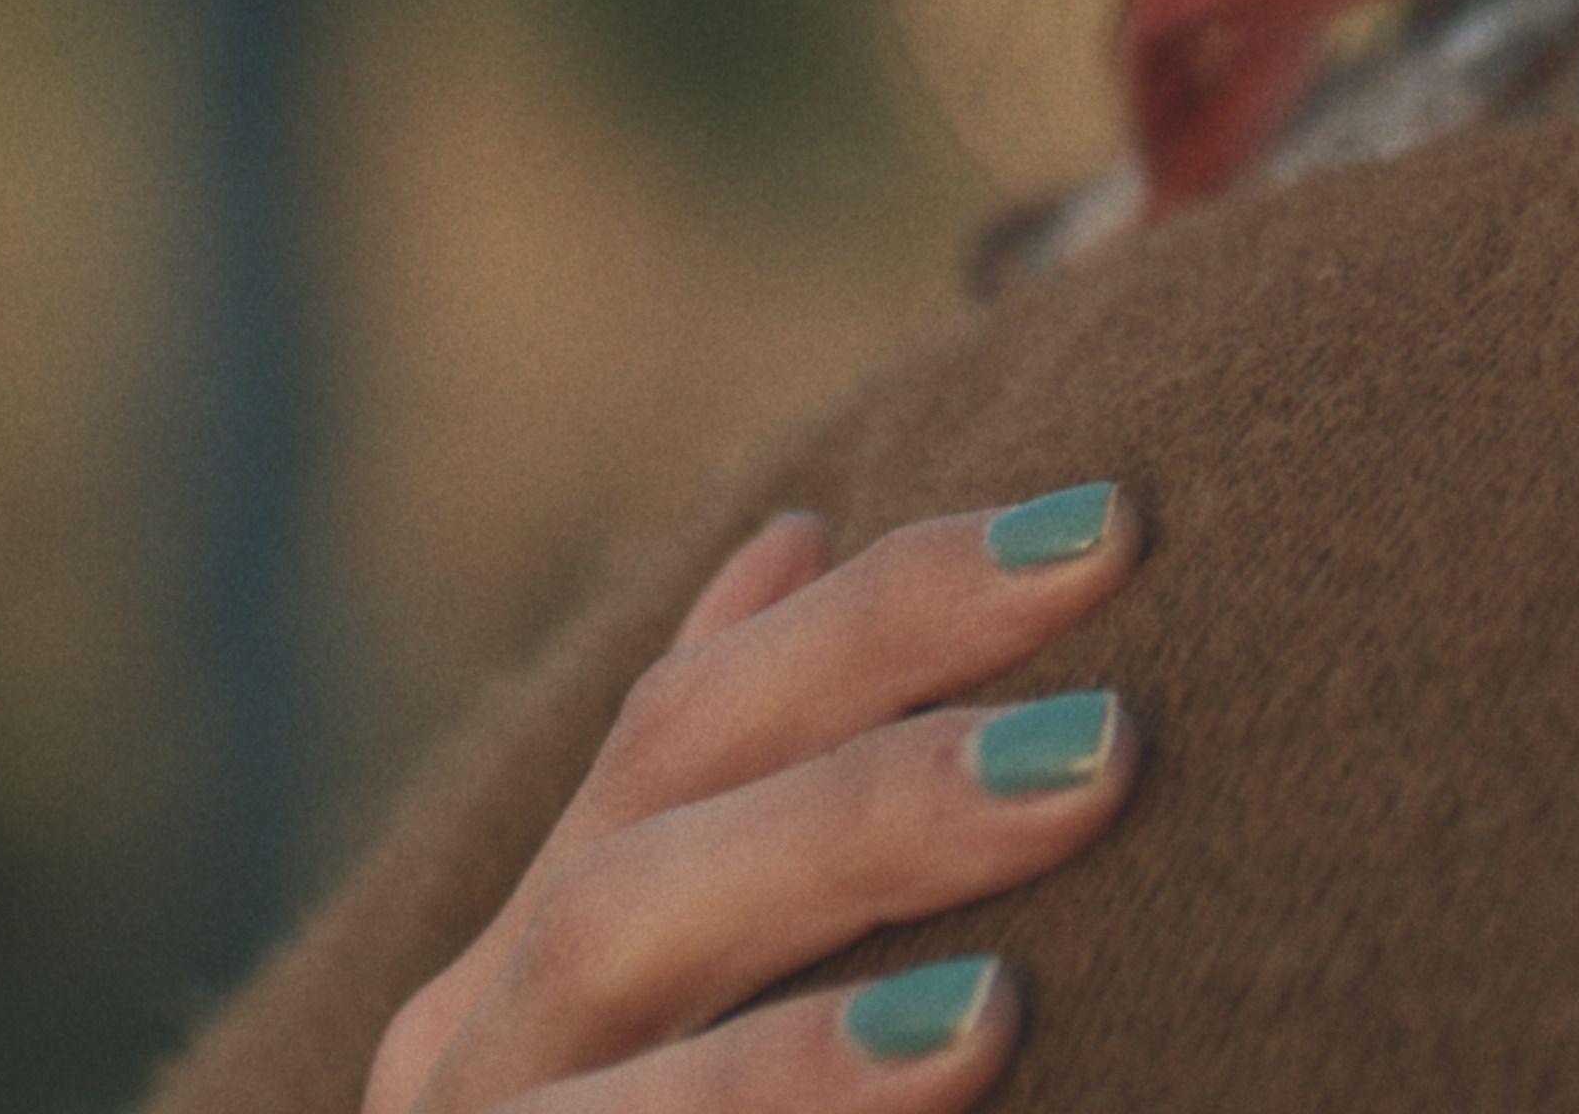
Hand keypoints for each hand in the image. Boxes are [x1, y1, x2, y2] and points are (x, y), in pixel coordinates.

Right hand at [366, 486, 1151, 1113]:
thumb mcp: (699, 1020)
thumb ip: (752, 834)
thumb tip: (796, 532)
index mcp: (526, 975)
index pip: (684, 736)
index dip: (879, 613)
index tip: (1102, 519)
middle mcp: (472, 1046)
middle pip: (658, 795)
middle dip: (879, 675)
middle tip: (1106, 574)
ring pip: (613, 939)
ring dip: (848, 839)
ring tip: (1074, 772)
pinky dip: (788, 1076)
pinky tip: (966, 1036)